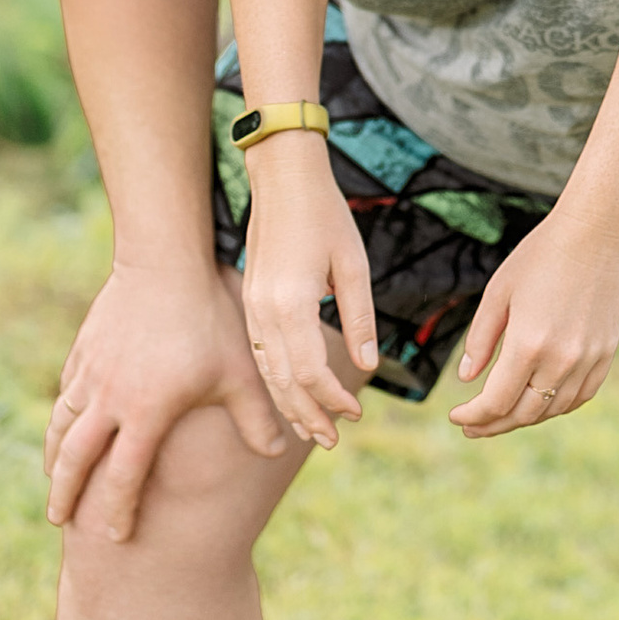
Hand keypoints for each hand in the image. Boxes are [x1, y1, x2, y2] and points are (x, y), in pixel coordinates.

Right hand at [46, 260, 285, 536]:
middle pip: (76, 460)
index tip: (114, 538)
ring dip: (54, 458)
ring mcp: (91, 373)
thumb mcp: (239, 372)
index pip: (123, 477)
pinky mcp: (83, 351)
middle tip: (60, 521)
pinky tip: (62, 425)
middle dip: (66, 495)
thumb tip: (279, 452)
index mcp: (146, 412)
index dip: (116, 511)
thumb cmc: (209, 319)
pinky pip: (65, 393)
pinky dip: (60, 417)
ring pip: (61, 426)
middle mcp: (109, 398)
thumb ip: (257, 417)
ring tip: (53, 480)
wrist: (165, 264)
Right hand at [238, 142, 377, 451]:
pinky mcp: (250, 302)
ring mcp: (251, 308)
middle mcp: (264, 312)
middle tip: (333, 441)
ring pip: (267, 373)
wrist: (282, 178)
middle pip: (284, 381)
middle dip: (309, 415)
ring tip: (311, 432)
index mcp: (291, 304)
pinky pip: (259, 355)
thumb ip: (360, 318)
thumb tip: (369, 365)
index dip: (332, 399)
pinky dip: (276, 382)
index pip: (310, 371)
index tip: (356, 414)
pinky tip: (291, 395)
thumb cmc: (325, 215)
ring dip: (289, 405)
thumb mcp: (353, 265)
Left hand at [449, 195, 618, 435]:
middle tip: (472, 425)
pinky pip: (580, 396)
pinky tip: (540, 402)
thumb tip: (467, 378)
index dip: (472, 416)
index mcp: (528, 344)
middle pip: (523, 414)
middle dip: (493, 425)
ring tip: (502, 415)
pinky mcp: (606, 354)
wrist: (597, 234)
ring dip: (524, 418)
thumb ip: (481, 338)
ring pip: (553, 410)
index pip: (496, 402)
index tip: (455, 416)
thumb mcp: (499, 292)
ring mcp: (588, 360)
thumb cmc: (542, 256)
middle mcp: (561, 360)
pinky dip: (557, 406)